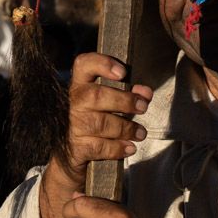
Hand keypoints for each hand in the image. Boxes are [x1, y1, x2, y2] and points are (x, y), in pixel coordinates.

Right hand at [62, 54, 152, 183]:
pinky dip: (118, 148)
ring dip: (126, 128)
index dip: (102, 64)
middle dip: (124, 101)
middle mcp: (73, 103)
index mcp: (80, 85)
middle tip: (142, 106)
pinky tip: (129, 147)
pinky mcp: (76, 147)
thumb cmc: (95, 120)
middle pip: (96, 96)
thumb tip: (146, 93)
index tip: (123, 73)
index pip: (83, 65)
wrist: (71, 152)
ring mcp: (73, 125)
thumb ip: (129, 94)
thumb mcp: (110, 104)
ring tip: (140, 132)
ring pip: (101, 124)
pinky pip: (100, 147)